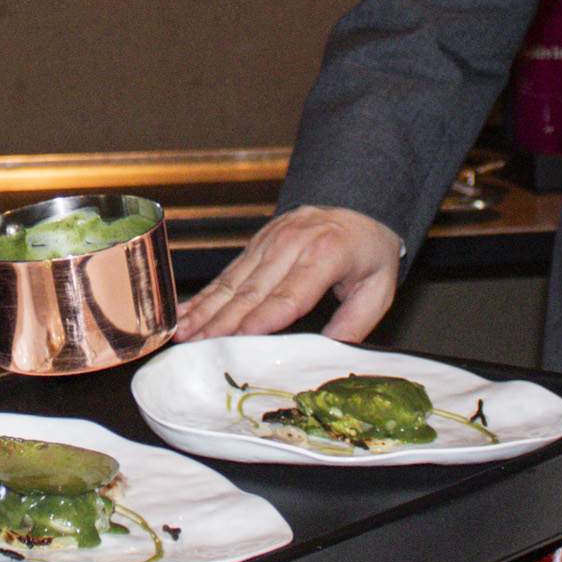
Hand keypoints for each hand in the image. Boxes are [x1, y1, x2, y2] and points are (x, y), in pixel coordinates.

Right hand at [175, 206, 403, 340]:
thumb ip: (354, 324)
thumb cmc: (370, 252)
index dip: (262, 318)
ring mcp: (271, 240)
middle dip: (221, 321)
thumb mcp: (379, 289)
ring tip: (182, 334)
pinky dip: (205, 295)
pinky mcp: (258, 243)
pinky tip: (185, 312)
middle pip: (252, 290)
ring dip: (205, 310)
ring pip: (233, 282)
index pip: (289, 294)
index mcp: (326, 254)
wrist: (361, 204)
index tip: (239, 339)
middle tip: (197, 347)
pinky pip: (228, 273)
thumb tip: (326, 356)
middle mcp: (292, 243)